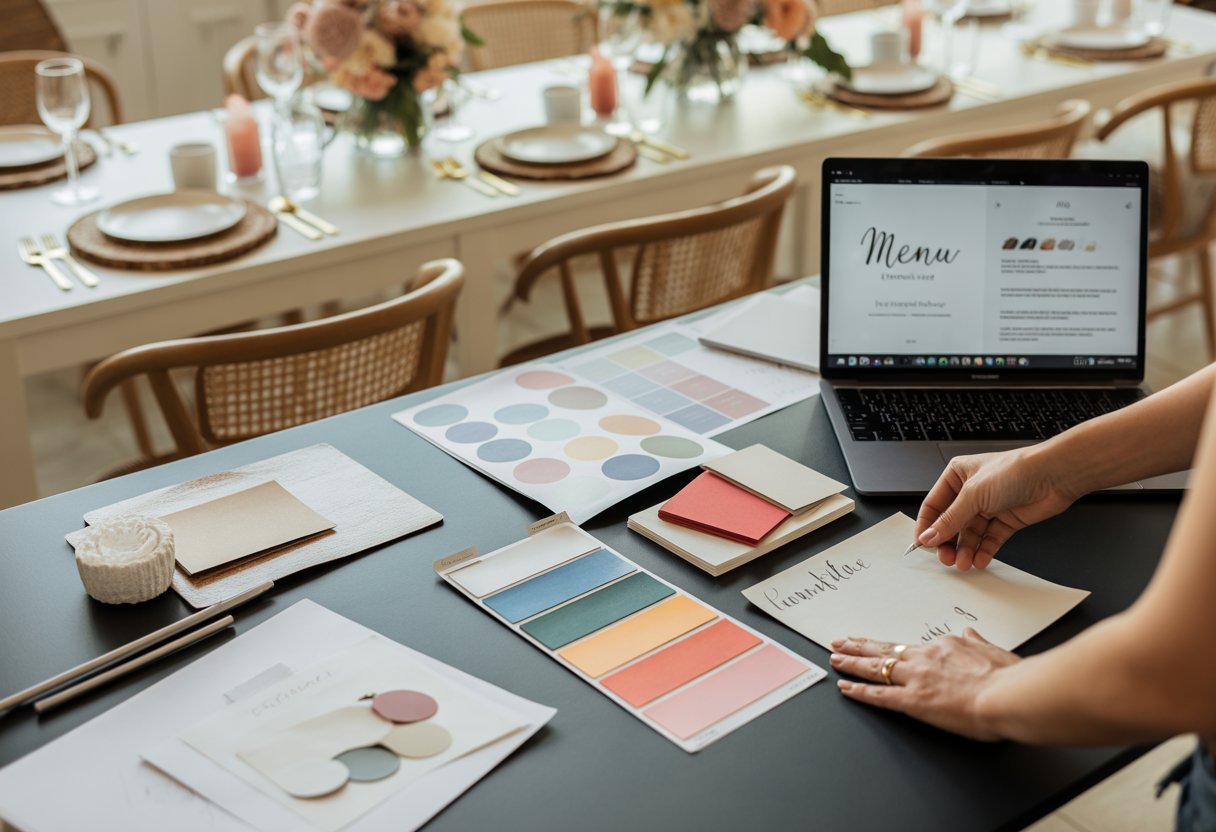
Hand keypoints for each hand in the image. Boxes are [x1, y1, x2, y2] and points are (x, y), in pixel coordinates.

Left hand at [830, 630, 1018, 740]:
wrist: (1010, 695)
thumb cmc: (1009, 678)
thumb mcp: (994, 651)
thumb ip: (977, 642)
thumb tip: (969, 631)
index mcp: (945, 647)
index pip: (911, 646)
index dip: (892, 646)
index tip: (880, 644)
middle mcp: (925, 658)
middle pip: (885, 650)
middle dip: (859, 646)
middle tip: (839, 641)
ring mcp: (916, 678)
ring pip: (875, 667)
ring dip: (851, 663)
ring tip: (834, 658)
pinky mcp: (913, 701)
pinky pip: (878, 694)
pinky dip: (858, 691)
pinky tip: (844, 687)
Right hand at [916, 448, 1077, 569]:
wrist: (1053, 476)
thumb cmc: (1015, 470)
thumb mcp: (973, 495)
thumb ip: (950, 520)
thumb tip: (929, 536)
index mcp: (957, 476)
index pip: (934, 505)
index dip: (927, 525)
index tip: (923, 544)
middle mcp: (971, 492)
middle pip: (951, 523)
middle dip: (948, 542)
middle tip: (946, 558)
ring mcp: (989, 507)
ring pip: (970, 535)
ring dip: (966, 550)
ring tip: (964, 562)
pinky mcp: (1005, 521)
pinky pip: (989, 540)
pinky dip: (984, 551)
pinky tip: (980, 559)